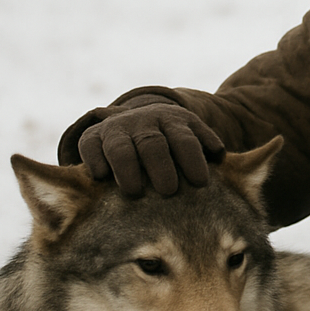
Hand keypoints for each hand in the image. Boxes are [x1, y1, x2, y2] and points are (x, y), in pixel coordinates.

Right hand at [72, 97, 224, 196]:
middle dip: (160, 167)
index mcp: (174, 121)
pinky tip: (101, 177)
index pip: (185, 139)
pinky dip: (95, 160)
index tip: (201, 182)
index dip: (192, 160)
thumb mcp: (192, 135)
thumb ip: (207, 145)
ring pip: (120, 146)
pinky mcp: (92, 137)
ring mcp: (117, 128)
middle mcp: (145, 122)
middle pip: (153, 143)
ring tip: (134, 191)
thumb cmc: (172, 140)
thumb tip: (220, 156)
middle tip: (168, 190)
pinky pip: (90, 146)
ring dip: (126, 168)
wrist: (137, 119)